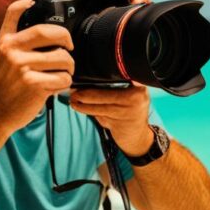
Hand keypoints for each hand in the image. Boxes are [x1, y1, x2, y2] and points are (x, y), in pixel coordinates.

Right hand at [0, 0, 74, 132]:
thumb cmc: (3, 87)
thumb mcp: (3, 59)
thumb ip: (17, 43)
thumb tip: (44, 30)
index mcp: (6, 42)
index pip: (14, 13)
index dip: (26, 3)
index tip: (34, 1)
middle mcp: (12, 51)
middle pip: (52, 32)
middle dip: (67, 41)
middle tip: (68, 49)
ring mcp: (22, 66)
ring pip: (64, 58)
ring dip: (68, 69)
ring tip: (58, 75)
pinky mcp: (33, 84)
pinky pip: (64, 79)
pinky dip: (64, 85)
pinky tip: (53, 88)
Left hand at [69, 0, 155, 155]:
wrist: (137, 138)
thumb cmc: (126, 114)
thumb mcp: (123, 94)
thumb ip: (110, 83)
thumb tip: (88, 72)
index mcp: (138, 81)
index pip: (119, 70)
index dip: (101, 72)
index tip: (84, 71)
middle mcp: (137, 91)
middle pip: (105, 87)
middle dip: (85, 90)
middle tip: (71, 88)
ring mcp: (132, 106)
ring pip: (100, 101)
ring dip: (82, 100)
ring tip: (72, 97)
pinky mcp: (125, 119)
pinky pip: (100, 112)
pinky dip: (86, 109)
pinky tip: (78, 106)